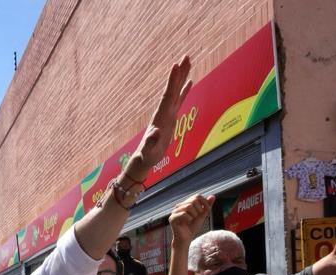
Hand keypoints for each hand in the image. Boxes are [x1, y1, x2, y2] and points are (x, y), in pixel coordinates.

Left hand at [124, 56, 191, 181]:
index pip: (167, 94)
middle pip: (173, 88)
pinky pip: (180, 99)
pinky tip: (190, 81)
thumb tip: (155, 133)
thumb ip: (151, 141)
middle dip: (179, 72)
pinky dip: (185, 89)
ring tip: (188, 62)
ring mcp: (168, 112)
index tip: (176, 65)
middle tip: (186, 56)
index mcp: (160, 115)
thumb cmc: (148, 155)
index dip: (172, 81)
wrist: (146, 157)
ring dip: (183, 76)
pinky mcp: (172, 116)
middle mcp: (164, 110)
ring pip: (177, 90)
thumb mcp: (149, 150)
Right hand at [168, 194, 214, 242]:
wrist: (186, 239)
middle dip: (199, 210)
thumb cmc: (192, 227)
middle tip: (197, 217)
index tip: (206, 210)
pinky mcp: (172, 218)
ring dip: (194, 215)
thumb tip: (213, 196)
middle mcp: (178, 206)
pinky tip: (187, 223)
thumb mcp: (202, 215)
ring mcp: (174, 212)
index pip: (197, 196)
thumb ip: (207, 206)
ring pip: (189, 206)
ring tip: (192, 220)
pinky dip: (189, 219)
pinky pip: (184, 214)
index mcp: (185, 204)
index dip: (204, 202)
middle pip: (193, 200)